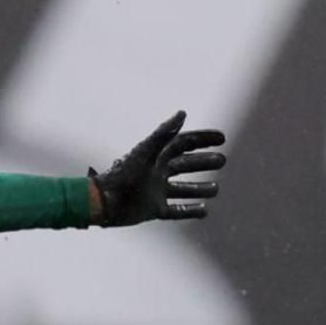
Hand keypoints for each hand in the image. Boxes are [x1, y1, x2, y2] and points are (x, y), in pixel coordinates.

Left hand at [89, 111, 226, 225]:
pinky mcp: (153, 209)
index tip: (222, 138)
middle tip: (222, 161)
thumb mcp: (145, 151)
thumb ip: (163, 133)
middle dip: (204, 162)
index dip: (202, 139)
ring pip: (183, 189)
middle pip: (185, 165)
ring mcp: (155, 192)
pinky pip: (175, 211)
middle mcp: (157, 173)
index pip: (183, 144)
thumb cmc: (123, 174)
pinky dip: (190, 210)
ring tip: (216, 188)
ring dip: (200, 188)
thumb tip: (183, 113)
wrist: (103, 201)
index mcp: (156, 156)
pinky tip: (204, 210)